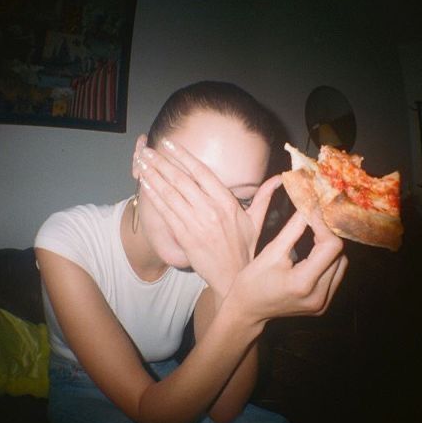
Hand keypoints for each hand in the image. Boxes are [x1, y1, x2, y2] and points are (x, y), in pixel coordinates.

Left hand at [137, 140, 280, 294]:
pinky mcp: (185, 236)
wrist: (233, 278)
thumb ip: (265, 196)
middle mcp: (210, 210)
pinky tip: (145, 185)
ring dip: (153, 176)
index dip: (184, 156)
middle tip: (147, 149)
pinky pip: (166, 212)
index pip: (202, 172)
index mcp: (227, 203)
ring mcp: (196, 223)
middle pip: (182, 180)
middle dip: (162, 163)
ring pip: (170, 194)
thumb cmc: (245, 249)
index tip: (170, 144)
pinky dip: (155, 197)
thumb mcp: (257, 221)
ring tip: (141, 162)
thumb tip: (280, 178)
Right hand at [226, 209, 347, 323]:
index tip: (314, 212)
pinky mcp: (323, 306)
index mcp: (303, 283)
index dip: (325, 225)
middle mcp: (318, 296)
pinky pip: (335, 276)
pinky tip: (314, 254)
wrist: (247, 310)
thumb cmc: (252, 281)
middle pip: (338, 254)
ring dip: (330, 248)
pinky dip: (328, 262)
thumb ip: (294, 229)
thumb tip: (309, 207)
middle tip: (313, 221)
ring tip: (313, 236)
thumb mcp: (271, 251)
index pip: (332, 246)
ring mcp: (322, 304)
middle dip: (327, 234)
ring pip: (341, 264)